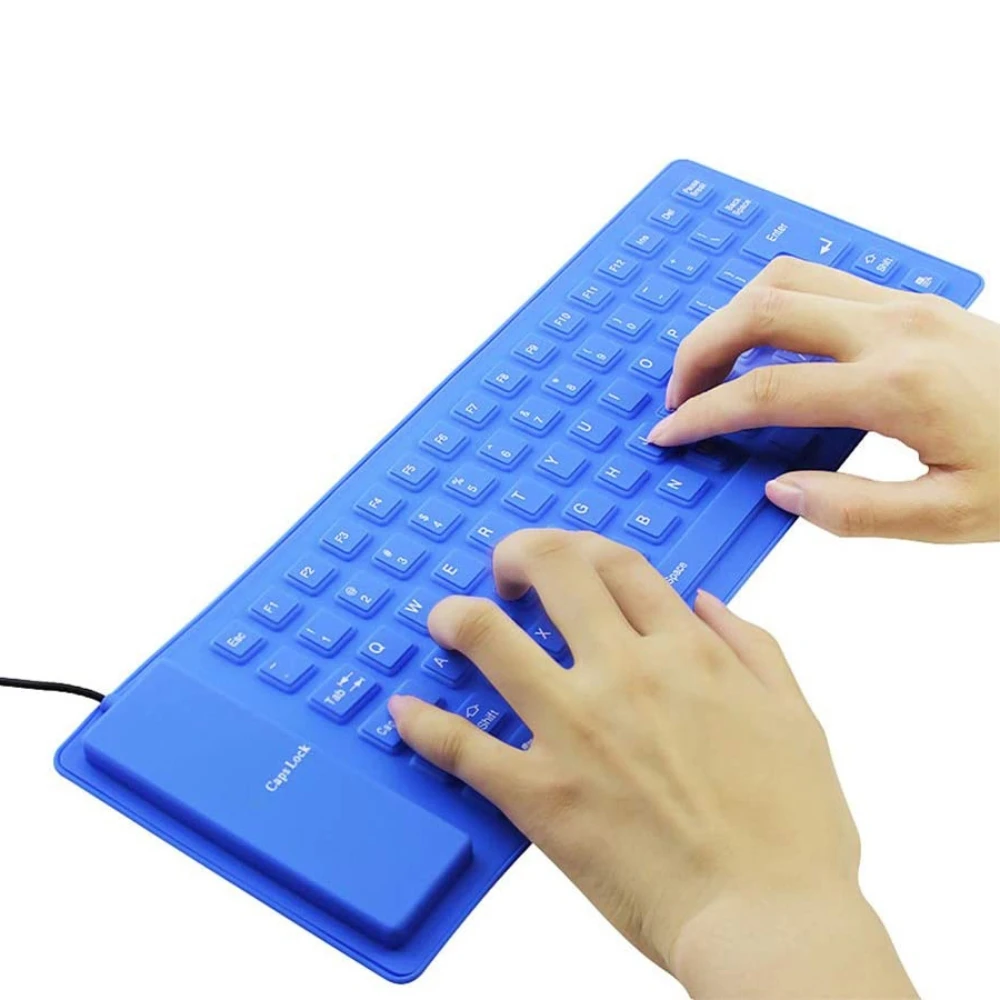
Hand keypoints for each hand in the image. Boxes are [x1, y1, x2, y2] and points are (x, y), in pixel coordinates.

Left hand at [389, 530, 916, 997]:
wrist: (768, 921)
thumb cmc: (793, 831)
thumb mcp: (795, 718)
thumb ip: (753, 647)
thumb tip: (707, 600)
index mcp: (687, 653)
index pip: (620, 564)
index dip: (586, 548)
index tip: (569, 560)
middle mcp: (626, 674)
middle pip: (554, 572)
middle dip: (519, 554)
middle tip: (506, 571)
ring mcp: (576, 730)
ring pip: (491, 640)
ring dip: (457, 617)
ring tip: (445, 620)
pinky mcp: (541, 793)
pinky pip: (463, 746)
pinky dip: (424, 725)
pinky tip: (403, 711)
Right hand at [646, 257, 999, 542]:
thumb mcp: (951, 517)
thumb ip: (854, 509)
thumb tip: (781, 491)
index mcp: (897, 387)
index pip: (768, 391)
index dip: (705, 414)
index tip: (671, 434)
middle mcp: (896, 328)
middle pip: (763, 308)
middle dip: (701, 348)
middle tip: (677, 394)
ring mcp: (907, 305)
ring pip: (788, 277)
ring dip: (734, 316)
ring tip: (712, 365)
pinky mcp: (916, 302)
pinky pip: (821, 280)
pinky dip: (774, 303)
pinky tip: (769, 343)